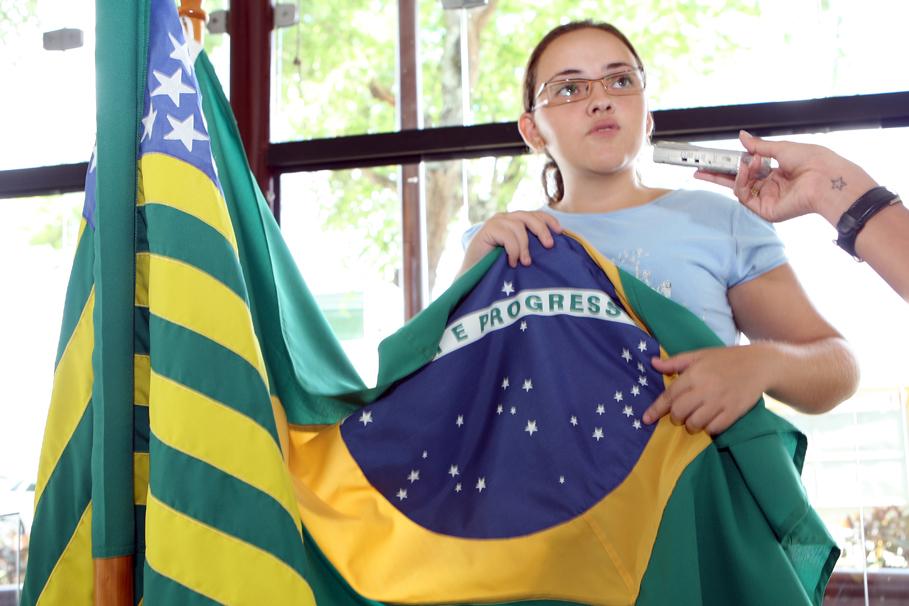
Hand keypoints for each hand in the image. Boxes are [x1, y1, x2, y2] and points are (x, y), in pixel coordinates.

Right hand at [463, 211, 562, 269]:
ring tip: (525, 262)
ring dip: (525, 246)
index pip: (535, 214)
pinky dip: (513, 250)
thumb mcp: (517, 254)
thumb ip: (529, 247)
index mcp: (514, 222)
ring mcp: (495, 222)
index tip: (560, 231)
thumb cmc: (496, 266)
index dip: (549, 220)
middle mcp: (505, 218)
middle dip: (542, 230)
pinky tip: (512, 262)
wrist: (472, 274)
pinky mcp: (487, 229)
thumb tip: (551, 246)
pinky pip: (508, 236)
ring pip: (519, 227)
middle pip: (529, 217)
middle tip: (549, 246)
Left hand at [642, 346, 771, 435]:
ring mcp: (720, 402)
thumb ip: (675, 362)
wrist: (759, 364)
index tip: (646, 419)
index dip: (656, 409)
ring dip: (691, 425)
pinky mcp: (734, 412)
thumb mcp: (699, 355)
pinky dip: (708, 428)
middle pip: (679, 413)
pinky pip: (714, 429)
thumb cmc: (725, 359)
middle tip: (679, 415)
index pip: (669, 396)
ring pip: (695, 424)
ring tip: (694, 419)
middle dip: (675, 418)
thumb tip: (653, 363)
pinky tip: (709, 422)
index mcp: (694, 374)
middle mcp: (705, 389)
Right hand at [693, 131, 876, 224]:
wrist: (826, 177)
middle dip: (717, 176)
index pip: (746, 170)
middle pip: (737, 182)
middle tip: (698, 170)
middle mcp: (769, 188)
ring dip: (738, 173)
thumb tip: (742, 136)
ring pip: (738, 189)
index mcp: (775, 173)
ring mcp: (766, 200)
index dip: (730, 164)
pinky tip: (748, 170)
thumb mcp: (781, 148)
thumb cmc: (813, 161)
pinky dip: (741, 182)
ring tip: (746, 162)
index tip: (714, 159)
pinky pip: (744, 196)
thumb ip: (758, 146)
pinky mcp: (765, 210)